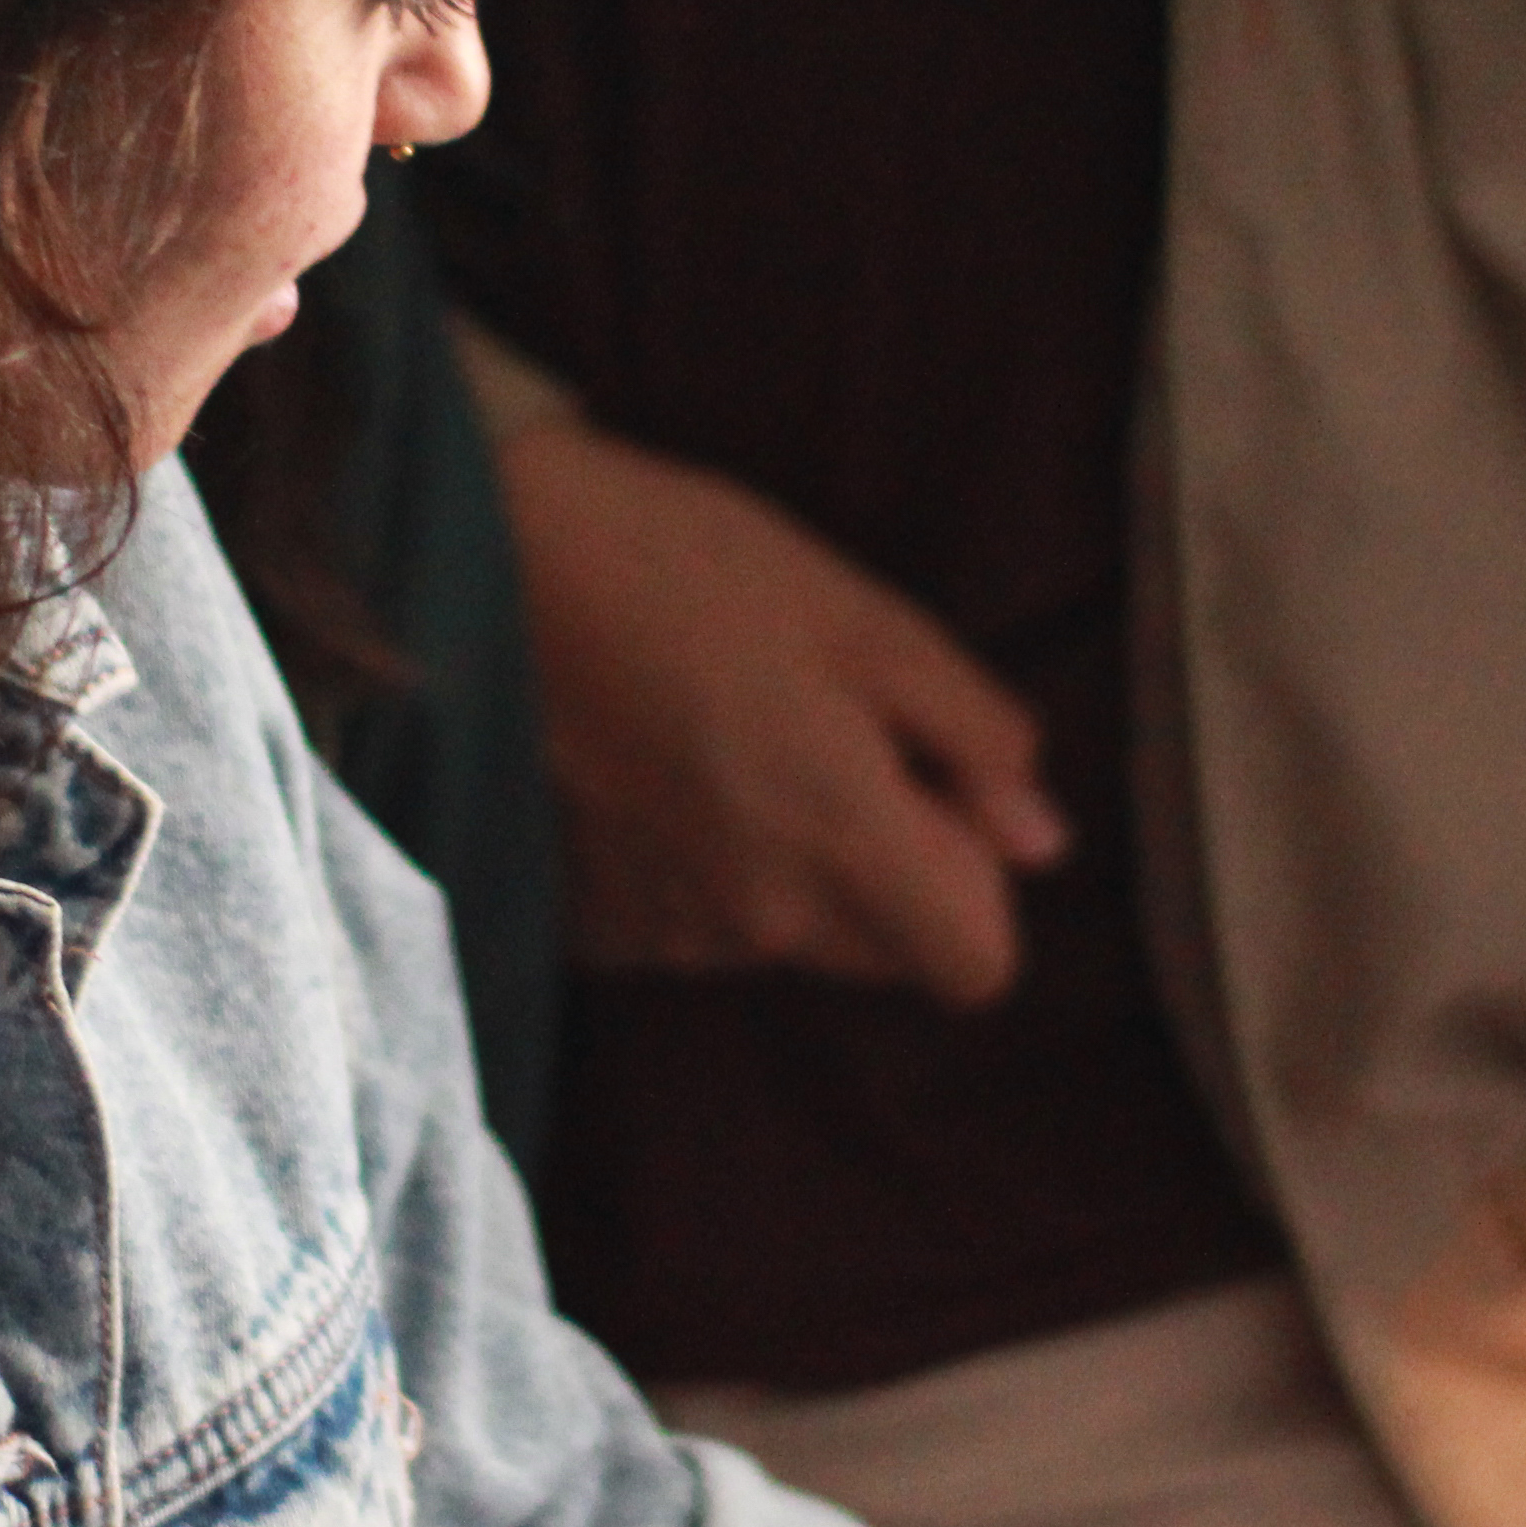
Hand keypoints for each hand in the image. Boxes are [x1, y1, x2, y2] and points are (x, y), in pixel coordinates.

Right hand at [491, 419, 1069, 1004]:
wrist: (481, 559)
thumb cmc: (687, 562)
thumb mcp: (867, 619)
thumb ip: (975, 738)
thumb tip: (1044, 839)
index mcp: (843, 837)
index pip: (976, 967)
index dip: (979, 885)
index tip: (934, 795)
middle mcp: (762, 915)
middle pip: (887, 954)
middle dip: (892, 870)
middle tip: (834, 736)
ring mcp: (670, 927)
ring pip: (791, 937)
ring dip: (793, 863)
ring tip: (732, 734)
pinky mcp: (597, 919)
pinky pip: (697, 923)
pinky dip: (702, 865)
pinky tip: (662, 767)